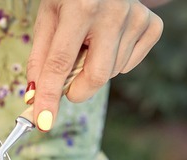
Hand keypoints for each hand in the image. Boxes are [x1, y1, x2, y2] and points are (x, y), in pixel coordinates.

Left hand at [26, 0, 163, 130]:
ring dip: (94, 69)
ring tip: (89, 43)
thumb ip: (40, 57)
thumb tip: (34, 97)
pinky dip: (115, 62)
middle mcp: (113, 12)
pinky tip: (108, 41)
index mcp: (81, 6)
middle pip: (96, 76)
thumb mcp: (48, 15)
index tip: (43, 121)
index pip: (61, 63)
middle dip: (77, 90)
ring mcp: (136, 18)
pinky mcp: (152, 25)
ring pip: (112, 72)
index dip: (50, 95)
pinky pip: (129, 65)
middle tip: (67, 85)